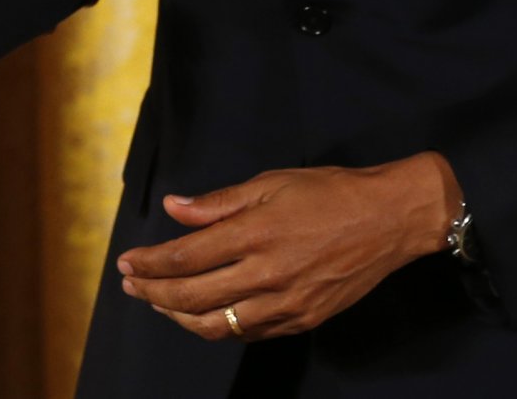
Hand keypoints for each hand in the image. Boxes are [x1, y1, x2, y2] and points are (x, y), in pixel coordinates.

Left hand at [115, 153, 459, 340]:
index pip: (185, 258)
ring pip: (217, 325)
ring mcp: (286, 303)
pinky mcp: (303, 320)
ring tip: (160, 303)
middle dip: (153, 293)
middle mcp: (267, 274)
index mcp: (256, 233)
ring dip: (179, 317)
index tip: (126, 263)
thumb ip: (218, 203)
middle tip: (132, 285)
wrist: (390, 219)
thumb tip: (173, 208)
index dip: (149, 264)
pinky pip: (248, 333)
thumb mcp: (271, 183)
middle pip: (193, 298)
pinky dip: (218, 327)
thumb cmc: (330, 192)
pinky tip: (203, 314)